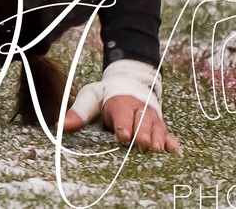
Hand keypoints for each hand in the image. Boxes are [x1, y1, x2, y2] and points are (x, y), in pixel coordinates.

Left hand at [64, 61, 180, 152]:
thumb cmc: (106, 95)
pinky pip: (168, 134)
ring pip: (157, 129)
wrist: (128, 83)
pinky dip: (172, 142)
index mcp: (120, 102)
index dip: (122, 125)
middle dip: (141, 134)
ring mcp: (152, 118)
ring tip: (156, 150)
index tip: (122, 137)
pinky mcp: (160, 126)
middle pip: (142, 122)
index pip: (122, 113)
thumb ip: (77, 113)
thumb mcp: (89, 98)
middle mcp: (139, 109)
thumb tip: (59, 126)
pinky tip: (175, 152)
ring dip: (157, 139)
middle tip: (141, 145)